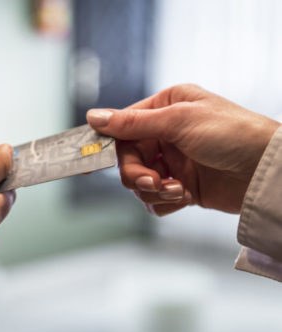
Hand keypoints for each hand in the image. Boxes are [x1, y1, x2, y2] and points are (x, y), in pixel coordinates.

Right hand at [87, 84, 279, 215]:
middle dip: (136, 174)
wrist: (266, 170)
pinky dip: (166, 201)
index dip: (106, 145)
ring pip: (139, 182)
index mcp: (165, 109)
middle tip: (152, 181)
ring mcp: (173, 162)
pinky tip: (185, 196)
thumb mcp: (178, 121)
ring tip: (177, 189)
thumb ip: (133, 123)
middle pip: (127, 159)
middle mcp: (166, 135)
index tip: (88, 162)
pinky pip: (156, 199)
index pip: (123, 127)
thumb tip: (94, 117)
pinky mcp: (182, 186)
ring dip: (153, 189)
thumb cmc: (232, 133)